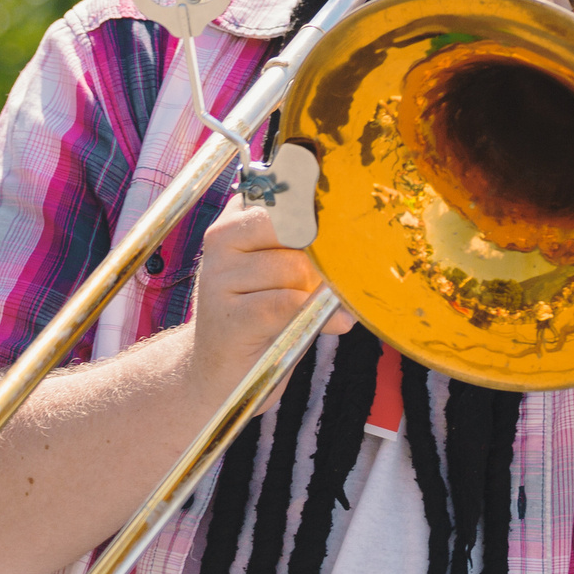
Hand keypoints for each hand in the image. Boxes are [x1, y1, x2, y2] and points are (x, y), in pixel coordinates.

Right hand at [189, 198, 332, 404]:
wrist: (218, 373)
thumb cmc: (260, 316)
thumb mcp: (279, 272)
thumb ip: (304, 248)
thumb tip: (354, 238)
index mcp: (234, 220)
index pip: (287, 200)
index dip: (322, 218)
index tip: (346, 234)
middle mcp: (220, 242)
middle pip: (294, 231)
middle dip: (323, 258)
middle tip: (335, 280)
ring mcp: (218, 279)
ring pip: (294, 269)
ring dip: (320, 293)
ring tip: (326, 307)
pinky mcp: (230, 318)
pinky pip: (287, 304)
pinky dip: (318, 315)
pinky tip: (334, 324)